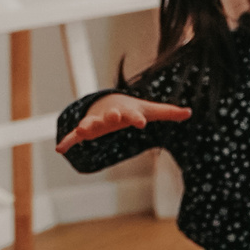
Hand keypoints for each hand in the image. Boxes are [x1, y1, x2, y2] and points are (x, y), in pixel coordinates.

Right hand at [56, 93, 190, 153]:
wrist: (109, 101)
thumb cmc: (133, 109)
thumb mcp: (150, 110)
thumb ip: (168, 112)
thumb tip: (189, 113)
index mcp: (126, 112)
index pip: (133, 115)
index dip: (138, 118)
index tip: (142, 122)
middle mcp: (110, 115)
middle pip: (110, 116)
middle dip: (110, 117)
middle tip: (111, 117)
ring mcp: (96, 122)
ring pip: (91, 124)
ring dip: (87, 127)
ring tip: (83, 130)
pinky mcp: (87, 129)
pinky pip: (75, 136)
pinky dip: (68, 141)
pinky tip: (59, 149)